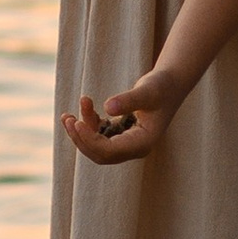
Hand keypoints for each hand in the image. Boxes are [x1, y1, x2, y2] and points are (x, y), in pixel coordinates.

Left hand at [62, 68, 186, 164]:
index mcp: (142, 143)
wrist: (170, 84)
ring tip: (67, 115)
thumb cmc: (161, 87)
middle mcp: (134, 148)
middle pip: (101, 154)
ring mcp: (127, 143)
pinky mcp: (121, 134)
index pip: (110, 151)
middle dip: (81, 139)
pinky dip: (88, 124)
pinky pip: (99, 136)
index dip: (90, 140)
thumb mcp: (147, 91)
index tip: (76, 123)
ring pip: (97, 146)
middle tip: (68, 120)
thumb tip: (107, 107)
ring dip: (81, 132)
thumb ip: (129, 100)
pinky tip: (84, 107)